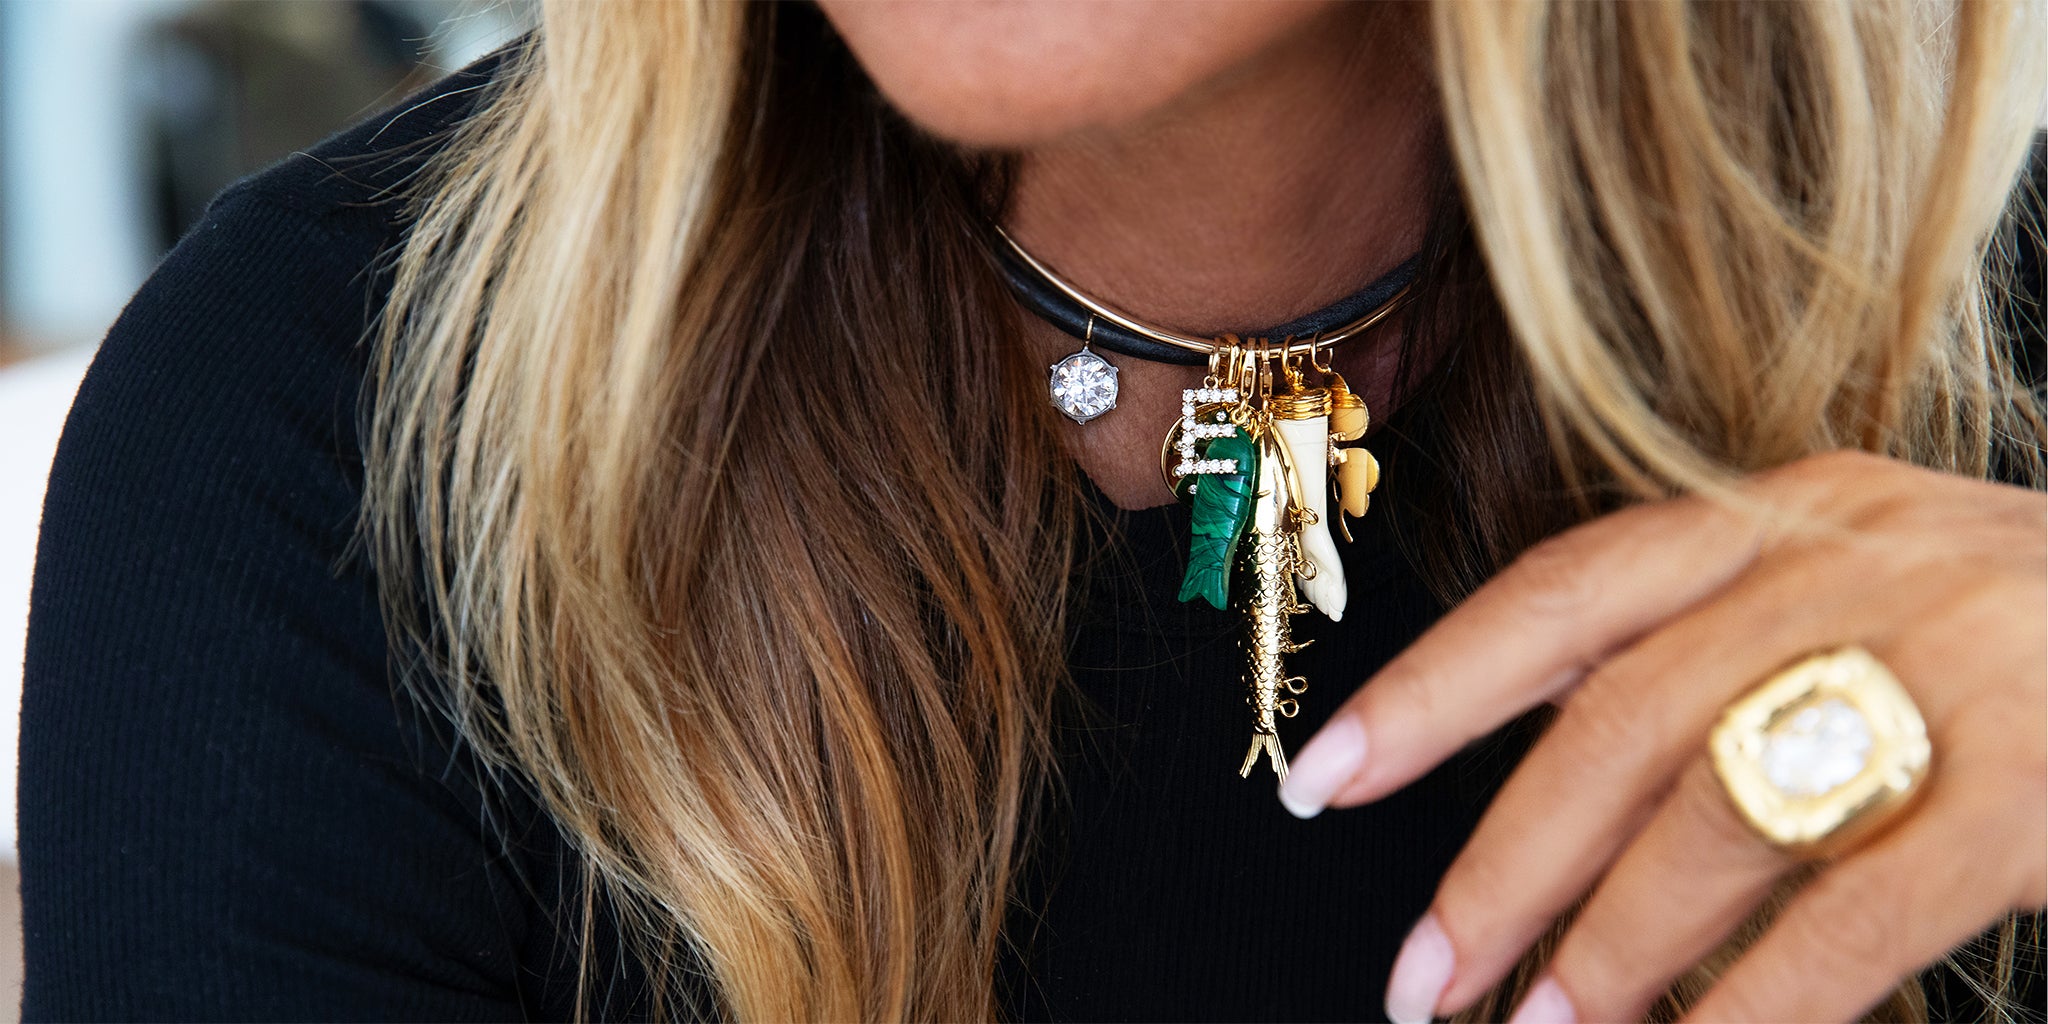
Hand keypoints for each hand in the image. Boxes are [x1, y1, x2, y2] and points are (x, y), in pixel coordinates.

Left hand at [1277, 450, 2046, 1022]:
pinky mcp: (2032, 778)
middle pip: (1614, 722)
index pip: (1563, 593)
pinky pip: (1852, 915)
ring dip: (1609, 946)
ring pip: (1716, 817)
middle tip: (1421, 980)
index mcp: (1784, 512)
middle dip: (1501, 865)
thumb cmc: (2016, 635)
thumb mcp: (1862, 594)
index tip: (1323, 780)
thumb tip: (1549, 819)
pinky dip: (1757, 1005)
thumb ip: (1716, 661)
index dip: (1431, 691)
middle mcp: (1847, 560)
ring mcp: (1950, 659)